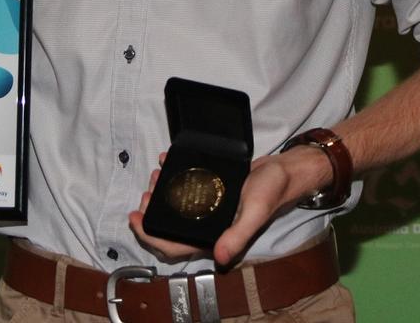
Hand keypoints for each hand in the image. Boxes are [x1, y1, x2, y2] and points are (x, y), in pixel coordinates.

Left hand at [130, 147, 331, 266]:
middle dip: (153, 211)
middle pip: (171, 226)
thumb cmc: (272, 192)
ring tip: (157, 175)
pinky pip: (187, 188)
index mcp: (217, 236)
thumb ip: (237, 235)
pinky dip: (174, 175)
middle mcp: (210, 224)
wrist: (284, 172)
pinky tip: (168, 161)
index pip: (175, 246)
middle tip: (146, 191)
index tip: (135, 217)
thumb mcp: (255, 212)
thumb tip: (219, 258)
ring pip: (176, 207)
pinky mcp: (212, 191)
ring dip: (162, 192)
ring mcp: (210, 208)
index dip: (151, 236)